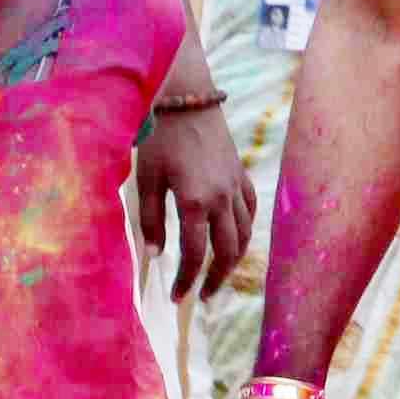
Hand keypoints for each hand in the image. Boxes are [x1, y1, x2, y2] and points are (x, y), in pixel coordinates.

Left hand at [136, 99, 256, 300]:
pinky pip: (251, 211)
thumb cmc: (160, 138)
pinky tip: (236, 239)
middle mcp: (222, 199)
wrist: (187, 100)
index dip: (187, 280)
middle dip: (215, 278)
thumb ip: (151, 220)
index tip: (177, 298)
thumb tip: (155, 256)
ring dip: (234, 259)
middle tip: (202, 296)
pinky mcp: (242, 175)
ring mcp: (236, 187)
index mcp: (195, 201)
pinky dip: (246, 230)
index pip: (195, 254)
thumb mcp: (147, 179)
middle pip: (227, 251)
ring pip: (245, 234)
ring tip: (220, 275)